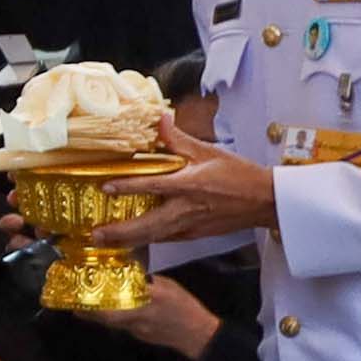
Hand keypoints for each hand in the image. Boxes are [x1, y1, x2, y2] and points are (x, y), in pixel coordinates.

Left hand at [81, 274, 222, 357]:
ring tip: (83, 306)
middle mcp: (139, 316)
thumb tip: (130, 273)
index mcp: (149, 298)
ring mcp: (137, 329)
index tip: (81, 293)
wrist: (197, 334)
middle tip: (73, 303)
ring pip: (111, 323)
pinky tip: (106, 312)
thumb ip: (147, 281)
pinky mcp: (138, 336)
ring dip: (96, 315)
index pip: (120, 297)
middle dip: (88, 310)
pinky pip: (120, 326)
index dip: (99, 298)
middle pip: (107, 317)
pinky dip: (111, 319)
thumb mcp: (167, 286)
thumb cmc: (184, 306)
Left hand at [89, 115, 277, 245]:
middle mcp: (186, 208)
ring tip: (106, 241)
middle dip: (120, 231)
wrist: (264, 200)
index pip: (152, 184)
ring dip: (129, 240)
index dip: (127, 186)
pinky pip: (166, 239)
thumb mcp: (209, 152)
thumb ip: (180, 139)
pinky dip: (148, 240)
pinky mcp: (194, 235)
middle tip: (95, 234)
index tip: (105, 186)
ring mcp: (190, 225)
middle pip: (147, 224)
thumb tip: (161, 119)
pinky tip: (133, 241)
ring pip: (153, 236)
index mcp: (189, 184)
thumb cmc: (239, 175)